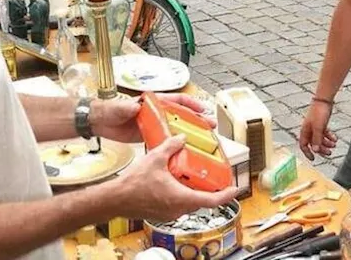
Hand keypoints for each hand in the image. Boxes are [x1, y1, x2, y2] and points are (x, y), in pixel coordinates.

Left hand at [92, 93, 214, 143]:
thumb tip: (135, 106)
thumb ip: (126, 107)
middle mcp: (157, 112)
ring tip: (203, 140)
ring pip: (177, 127)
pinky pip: (166, 138)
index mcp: (153, 102)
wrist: (99, 122)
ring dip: (189, 133)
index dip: (192, 104)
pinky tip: (184, 151)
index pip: (178, 100)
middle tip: (210, 127)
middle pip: (182, 114)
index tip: (204, 109)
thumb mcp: (118, 108)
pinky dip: (175, 144)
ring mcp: (154, 123)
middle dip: (197, 120)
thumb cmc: (109, 110)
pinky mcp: (149, 134)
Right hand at [109, 135, 239, 223]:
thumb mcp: (155, 158)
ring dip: (195, 190)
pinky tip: (177, 181)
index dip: (227, 195)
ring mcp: (170, 213)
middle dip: (210, 189)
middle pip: (202, 201)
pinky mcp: (162, 213)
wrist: (115, 199)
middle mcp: (178, 209)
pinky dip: (183, 193)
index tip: (235, 189)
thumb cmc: (133, 185)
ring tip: (196, 176)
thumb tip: (181, 138)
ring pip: (190, 202)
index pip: (212, 200)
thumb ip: (171, 146)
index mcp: (181, 198)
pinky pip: (178, 204)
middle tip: (216, 177)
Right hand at [298, 99, 337, 159]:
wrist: (324, 100)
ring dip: (327, 143)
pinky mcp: (321, 123)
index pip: (303, 145)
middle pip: (314, 144)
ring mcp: (315, 127)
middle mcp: (309, 130)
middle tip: (329, 153)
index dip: (307, 153)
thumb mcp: (318, 127)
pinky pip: (324, 134)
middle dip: (321, 149)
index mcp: (305, 131)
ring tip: (334, 145)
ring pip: (320, 139)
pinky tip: (335, 139)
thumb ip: (317, 139)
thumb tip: (315, 150)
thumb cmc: (319, 113)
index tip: (314, 159)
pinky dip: (329, 137)